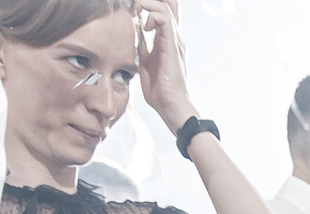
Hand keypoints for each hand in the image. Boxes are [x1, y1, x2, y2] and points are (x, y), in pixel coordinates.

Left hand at [136, 0, 196, 132]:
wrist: (171, 106)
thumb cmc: (160, 90)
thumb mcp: (145, 61)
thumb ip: (142, 46)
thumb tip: (134, 33)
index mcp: (168, 40)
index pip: (165, 10)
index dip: (152, 3)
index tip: (135, 7)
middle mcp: (174, 37)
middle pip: (170, 3)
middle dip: (153, 0)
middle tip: (137, 5)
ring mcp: (175, 40)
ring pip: (166, 6)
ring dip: (148, 3)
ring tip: (136, 9)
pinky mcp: (172, 45)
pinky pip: (164, 19)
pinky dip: (152, 15)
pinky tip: (144, 26)